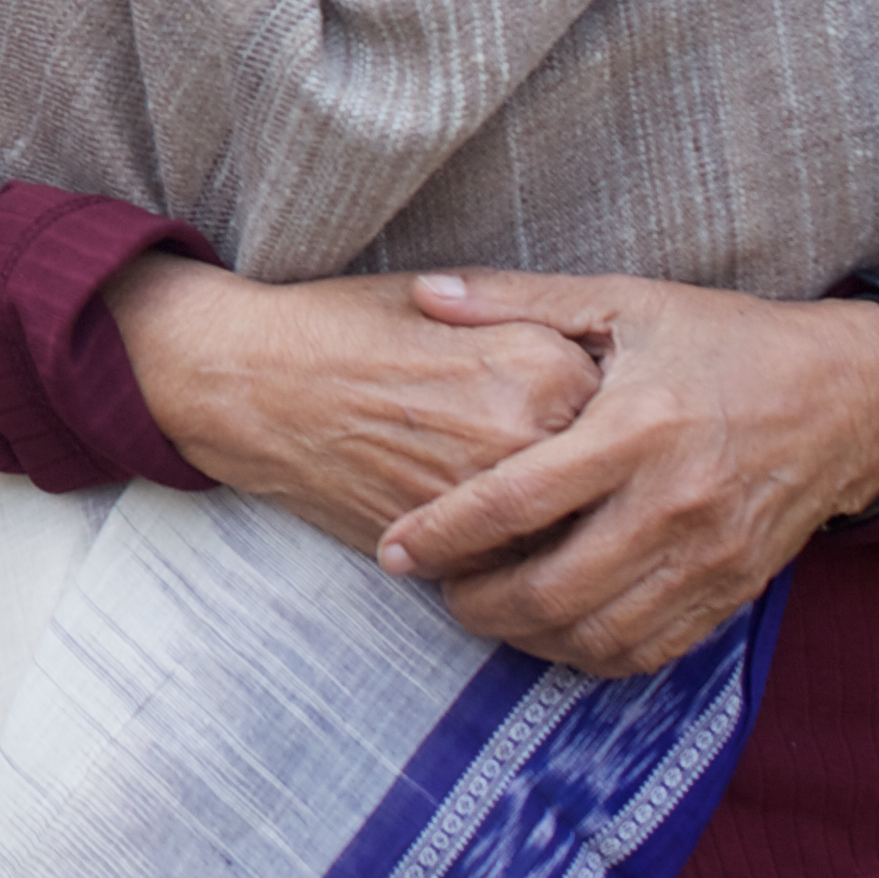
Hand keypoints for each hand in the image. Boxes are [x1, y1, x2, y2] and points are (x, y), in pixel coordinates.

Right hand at [105, 256, 604, 561]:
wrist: (250, 381)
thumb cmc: (344, 329)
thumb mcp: (451, 306)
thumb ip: (534, 333)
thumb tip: (603, 372)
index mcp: (540, 360)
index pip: (628, 407)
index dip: (621, 418)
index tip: (615, 422)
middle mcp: (526, 432)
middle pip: (609, 480)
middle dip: (605, 485)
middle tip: (602, 484)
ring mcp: (487, 497)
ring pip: (568, 536)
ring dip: (570, 536)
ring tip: (566, 525)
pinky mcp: (446, 547)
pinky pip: (512, 571)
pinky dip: (517, 567)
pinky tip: (507, 547)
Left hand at [368, 270, 878, 676]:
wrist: (849, 396)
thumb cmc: (725, 340)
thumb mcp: (625, 301)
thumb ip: (517, 301)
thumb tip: (425, 292)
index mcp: (636, 427)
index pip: (517, 500)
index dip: (444, 533)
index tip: (396, 550)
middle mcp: (673, 503)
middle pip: (550, 588)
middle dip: (475, 603)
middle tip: (435, 588)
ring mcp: (708, 557)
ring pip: (596, 633)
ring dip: (526, 637)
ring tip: (485, 611)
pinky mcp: (733, 591)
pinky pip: (649, 650)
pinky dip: (589, 653)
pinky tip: (553, 630)